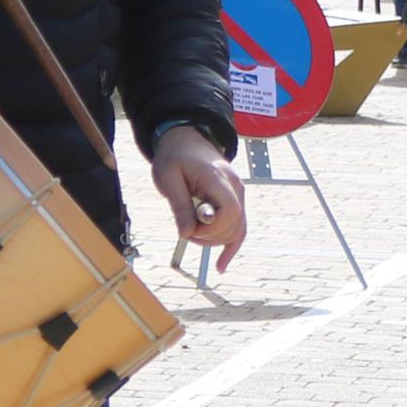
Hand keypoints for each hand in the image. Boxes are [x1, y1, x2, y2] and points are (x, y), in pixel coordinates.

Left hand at [151, 126, 245, 257]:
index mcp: (218, 178)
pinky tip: (220, 265)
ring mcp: (238, 193)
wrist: (185, 140)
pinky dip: (230, 246)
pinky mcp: (236, 200)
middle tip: (186, 231)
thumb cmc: (174, 158)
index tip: (188, 228)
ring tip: (192, 234)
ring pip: (237, 229)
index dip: (210, 229)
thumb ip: (179, 206)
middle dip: (209, 236)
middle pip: (233, 224)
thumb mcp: (167, 179)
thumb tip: (187, 234)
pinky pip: (239, 227)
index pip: (229, 212)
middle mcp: (235, 186)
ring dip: (215, 240)